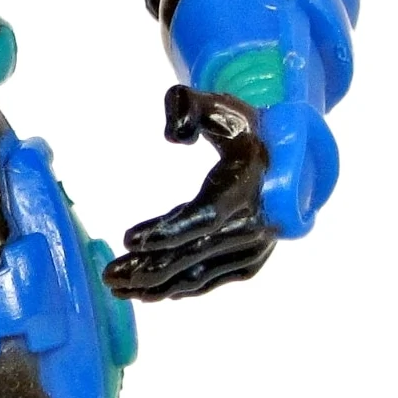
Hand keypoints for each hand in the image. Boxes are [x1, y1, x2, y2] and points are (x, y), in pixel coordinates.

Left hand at [101, 88, 277, 301]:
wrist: (289, 160)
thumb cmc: (244, 131)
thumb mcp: (218, 106)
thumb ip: (187, 105)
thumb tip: (172, 134)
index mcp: (245, 183)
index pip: (206, 215)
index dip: (168, 230)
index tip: (129, 239)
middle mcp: (254, 222)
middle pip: (195, 252)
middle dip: (148, 266)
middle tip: (109, 274)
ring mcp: (254, 247)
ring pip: (199, 273)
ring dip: (157, 284)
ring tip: (117, 286)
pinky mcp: (250, 261)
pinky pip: (210, 280)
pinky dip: (179, 288)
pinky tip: (149, 292)